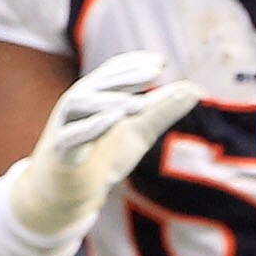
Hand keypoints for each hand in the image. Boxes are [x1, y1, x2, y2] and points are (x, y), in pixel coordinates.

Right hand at [0, 51, 200, 255]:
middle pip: (97, 83)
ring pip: (80, 104)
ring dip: (110, 100)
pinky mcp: (60, 152)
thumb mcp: (138, 130)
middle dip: (125, 76)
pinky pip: (72, 136)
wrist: (69, 193)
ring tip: (140, 103)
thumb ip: (162, 110)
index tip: (161, 62)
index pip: (112, 73)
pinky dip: (92, 127)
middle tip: (154, 72)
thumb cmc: (100, 155)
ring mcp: (64, 127)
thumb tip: (195, 89)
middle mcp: (75, 106)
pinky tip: (114, 120)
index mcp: (93, 97)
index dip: (133, 65)